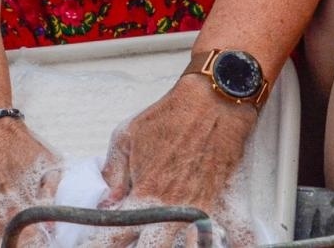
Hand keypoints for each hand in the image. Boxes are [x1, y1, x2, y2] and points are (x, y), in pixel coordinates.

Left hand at [89, 76, 257, 247]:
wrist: (212, 100)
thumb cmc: (172, 115)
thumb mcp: (126, 137)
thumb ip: (113, 174)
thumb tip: (104, 202)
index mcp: (144, 195)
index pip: (115, 233)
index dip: (99, 244)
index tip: (94, 245)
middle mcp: (171, 208)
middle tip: (131, 242)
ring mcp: (198, 209)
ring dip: (172, 246)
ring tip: (163, 243)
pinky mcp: (221, 203)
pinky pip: (235, 233)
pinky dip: (239, 243)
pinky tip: (236, 247)